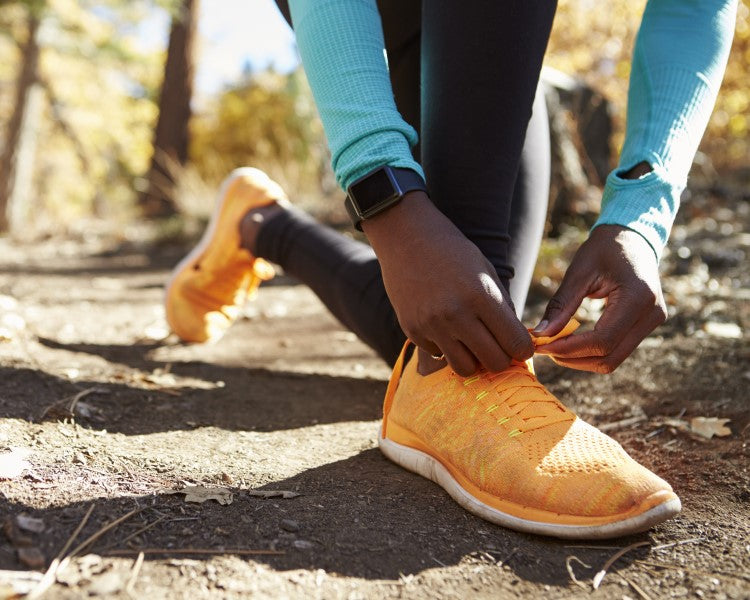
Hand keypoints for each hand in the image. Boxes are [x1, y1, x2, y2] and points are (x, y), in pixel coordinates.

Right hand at [362, 191, 532, 375]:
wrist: (406, 237)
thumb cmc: (453, 251)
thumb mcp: (486, 271)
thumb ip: (502, 308)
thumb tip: (517, 344)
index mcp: (482, 295)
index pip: (516, 343)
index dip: (523, 349)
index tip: (519, 346)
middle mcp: (457, 314)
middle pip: (494, 362)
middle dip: (502, 359)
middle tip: (499, 348)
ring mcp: (432, 325)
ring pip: (465, 369)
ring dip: (474, 360)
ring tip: (473, 344)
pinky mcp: (413, 330)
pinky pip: (439, 355)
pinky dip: (447, 348)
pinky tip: (445, 328)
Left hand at [533, 225, 666, 372]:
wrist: (633, 236)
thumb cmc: (604, 249)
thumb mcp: (579, 272)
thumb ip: (561, 305)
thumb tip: (541, 334)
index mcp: (638, 297)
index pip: (602, 341)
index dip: (569, 349)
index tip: (542, 346)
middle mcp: (651, 314)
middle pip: (609, 358)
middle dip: (573, 359)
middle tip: (544, 348)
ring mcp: (653, 322)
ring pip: (613, 359)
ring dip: (581, 359)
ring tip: (554, 345)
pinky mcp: (646, 325)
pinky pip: (617, 349)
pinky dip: (591, 351)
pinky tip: (570, 341)